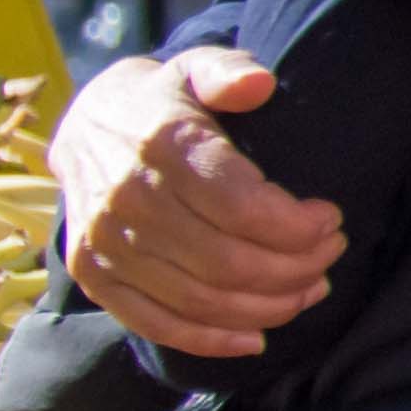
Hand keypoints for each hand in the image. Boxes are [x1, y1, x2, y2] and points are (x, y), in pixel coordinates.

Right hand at [54, 49, 346, 356]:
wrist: (81, 127)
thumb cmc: (159, 103)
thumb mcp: (192, 70)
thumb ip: (227, 72)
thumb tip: (256, 84)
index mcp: (158, 146)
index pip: (243, 209)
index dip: (299, 227)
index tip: (329, 219)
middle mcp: (126, 200)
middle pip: (229, 262)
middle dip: (296, 268)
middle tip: (327, 256)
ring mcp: (104, 243)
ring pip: (200, 299)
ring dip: (267, 306)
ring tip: (305, 289)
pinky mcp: (93, 274)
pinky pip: (154, 323)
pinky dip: (210, 340)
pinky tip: (254, 336)